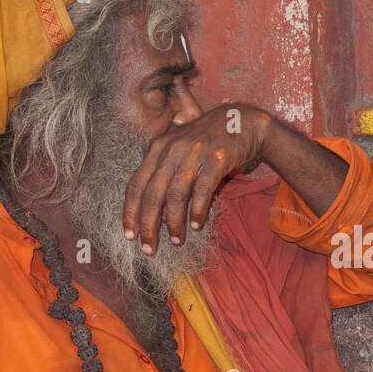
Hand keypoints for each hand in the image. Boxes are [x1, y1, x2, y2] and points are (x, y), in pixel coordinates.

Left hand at [122, 103, 271, 253]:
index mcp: (158, 148)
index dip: (130, 212)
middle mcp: (171, 150)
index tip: (130, 234)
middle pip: (152, 194)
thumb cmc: (208, 140)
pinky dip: (197, 211)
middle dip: (148, 225)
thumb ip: (164, 172)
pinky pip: (201, 191)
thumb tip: (156, 212)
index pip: (136, 184)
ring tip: (176, 241)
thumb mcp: (180, 149)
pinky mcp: (215, 159)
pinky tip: (195, 225)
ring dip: (174, 223)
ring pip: (175, 195)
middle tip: (149, 249)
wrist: (242, 122)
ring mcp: (193, 153)